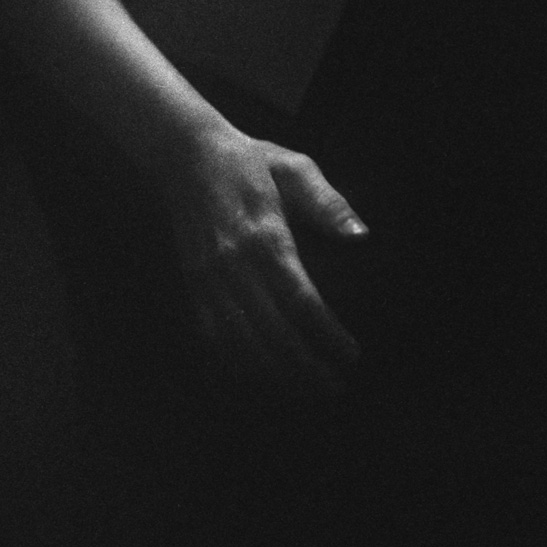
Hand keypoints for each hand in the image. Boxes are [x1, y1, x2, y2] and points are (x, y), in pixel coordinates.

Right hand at [164, 126, 368, 399]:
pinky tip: (262, 378)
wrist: (186, 155)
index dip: (326, 333)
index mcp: (265, 236)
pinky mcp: (192, 285)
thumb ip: (329, 203)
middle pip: (271, 332)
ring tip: (304, 392)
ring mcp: (208, 278)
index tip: (350, 355)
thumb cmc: (252, 162)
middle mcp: (233, 264)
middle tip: (334, 387)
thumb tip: (360, 236)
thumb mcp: (296, 168)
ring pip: (239, 342)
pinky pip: (213, 335)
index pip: (300, 299)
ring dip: (273, 374)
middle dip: (304, 367)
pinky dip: (237, 363)